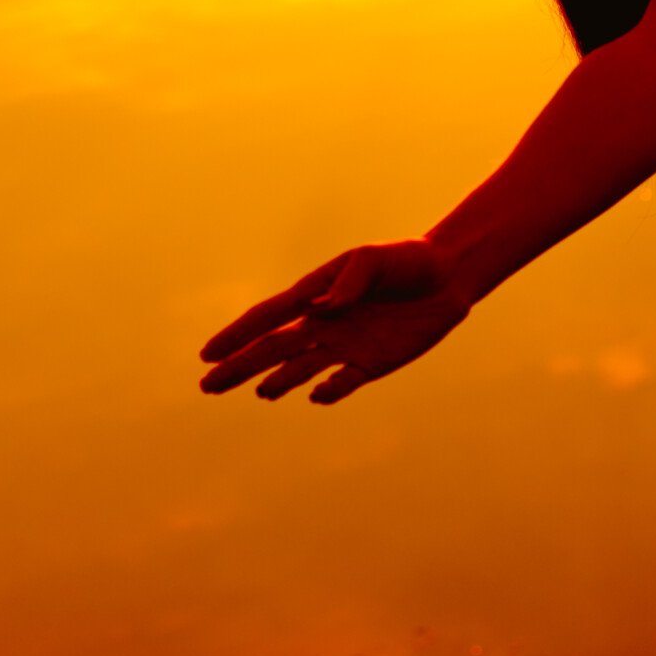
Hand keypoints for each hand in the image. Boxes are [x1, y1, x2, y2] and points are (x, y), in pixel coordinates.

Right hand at [198, 238, 470, 403]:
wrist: (447, 277)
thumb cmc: (406, 260)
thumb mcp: (376, 260)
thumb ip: (350, 280)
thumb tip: (322, 307)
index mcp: (315, 293)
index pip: (267, 318)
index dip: (236, 336)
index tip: (208, 354)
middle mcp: (323, 323)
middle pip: (272, 350)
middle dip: (239, 366)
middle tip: (207, 385)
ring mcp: (345, 345)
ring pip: (299, 369)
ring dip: (276, 381)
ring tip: (259, 392)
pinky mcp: (372, 364)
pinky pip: (342, 383)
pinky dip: (327, 391)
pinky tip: (314, 395)